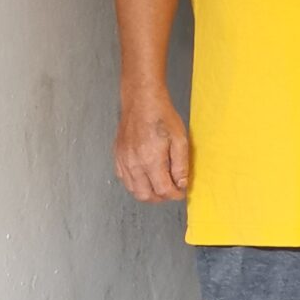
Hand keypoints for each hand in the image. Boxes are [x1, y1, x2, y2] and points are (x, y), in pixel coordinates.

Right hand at [116, 87, 190, 201]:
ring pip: (133, 190)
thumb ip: (181, 165)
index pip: (163, 190)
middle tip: (171, 191)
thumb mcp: (180, 139)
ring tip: (160, 185)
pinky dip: (135, 184)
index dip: (175, 195)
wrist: (141, 101)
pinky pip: (124, 179)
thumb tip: (182, 183)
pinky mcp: (117, 156)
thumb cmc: (161, 116)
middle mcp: (134, 164)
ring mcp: (123, 161)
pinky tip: (145, 177)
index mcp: (151, 160)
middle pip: (146, 195)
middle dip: (161, 198)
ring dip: (148, 192)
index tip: (181, 192)